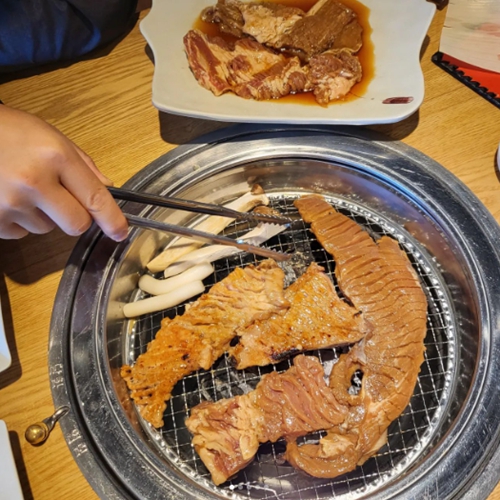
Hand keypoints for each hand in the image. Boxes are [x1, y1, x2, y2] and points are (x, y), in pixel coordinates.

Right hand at [0, 105, 127, 240]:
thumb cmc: (9, 131)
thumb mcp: (51, 136)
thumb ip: (83, 164)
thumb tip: (106, 189)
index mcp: (55, 157)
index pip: (95, 198)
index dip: (112, 220)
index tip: (120, 232)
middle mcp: (34, 182)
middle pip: (76, 224)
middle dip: (76, 217)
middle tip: (62, 198)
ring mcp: (10, 203)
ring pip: (48, 229)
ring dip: (45, 215)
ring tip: (25, 188)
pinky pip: (22, 233)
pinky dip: (21, 221)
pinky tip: (9, 197)